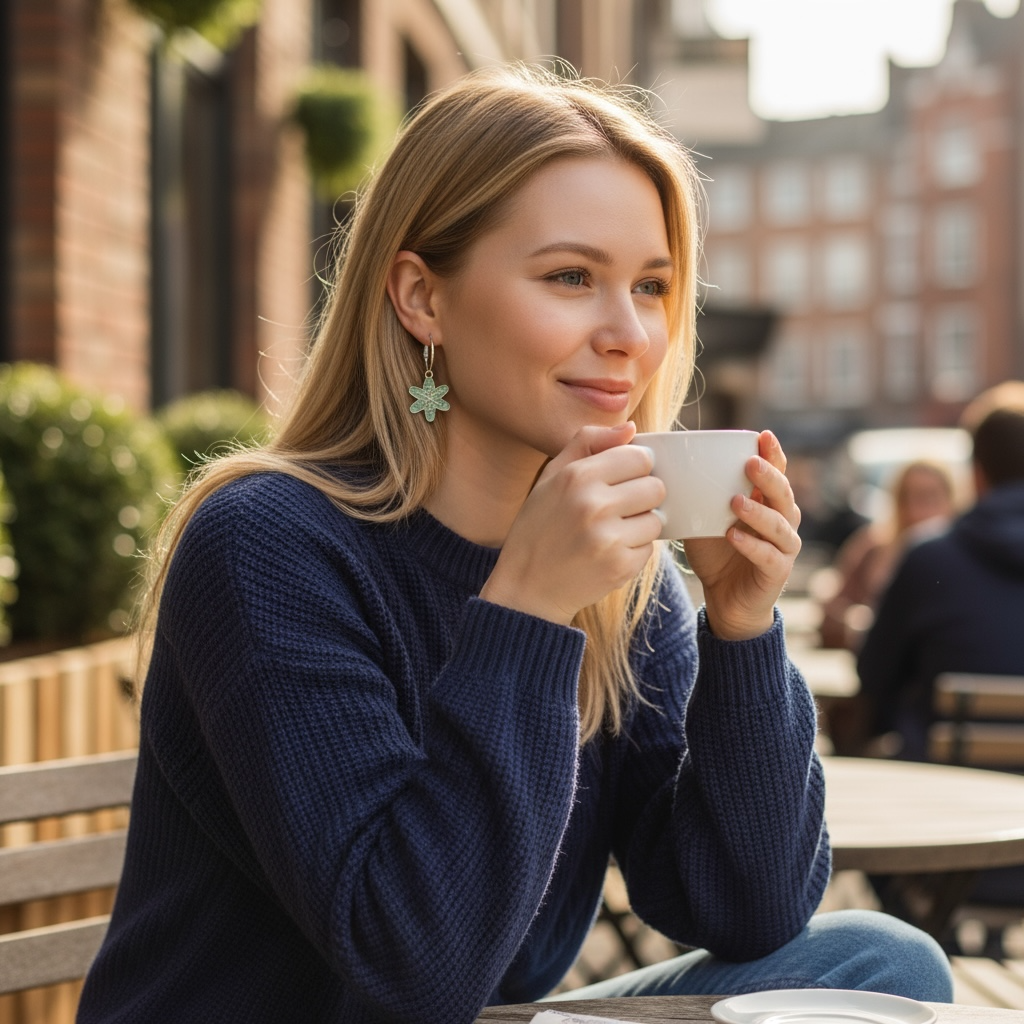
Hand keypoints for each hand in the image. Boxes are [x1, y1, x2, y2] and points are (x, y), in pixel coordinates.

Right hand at [479, 423, 664, 624]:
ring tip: (610, 533)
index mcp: (577, 476)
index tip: (620, 481)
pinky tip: (607, 554)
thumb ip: (588, 442)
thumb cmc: (539, 527)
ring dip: (639, 526)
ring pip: (656, 519)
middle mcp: (593, 505)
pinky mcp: (620, 567)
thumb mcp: (551, 476)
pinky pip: (648, 549)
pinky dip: (633, 551)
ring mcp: (608, 538)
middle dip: (641, 497)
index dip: (634, 469)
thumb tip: (630, 427)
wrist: (526, 586)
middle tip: (616, 510)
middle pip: (655, 487)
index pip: (640, 457)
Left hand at [683, 430, 801, 640]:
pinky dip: (752, 545)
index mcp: (767, 503)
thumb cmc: (716, 554)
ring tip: (736, 501)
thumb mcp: (703, 520)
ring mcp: (784, 547)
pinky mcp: (777, 572)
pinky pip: (769, 556)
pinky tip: (733, 536)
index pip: (776, 473)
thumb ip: (696, 496)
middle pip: (784, 493)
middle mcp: (782, 521)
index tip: (762, 435)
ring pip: (780, 524)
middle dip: (769, 477)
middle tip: (750, 464)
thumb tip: (663, 467)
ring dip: (759, 511)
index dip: (773, 454)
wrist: (726, 600)